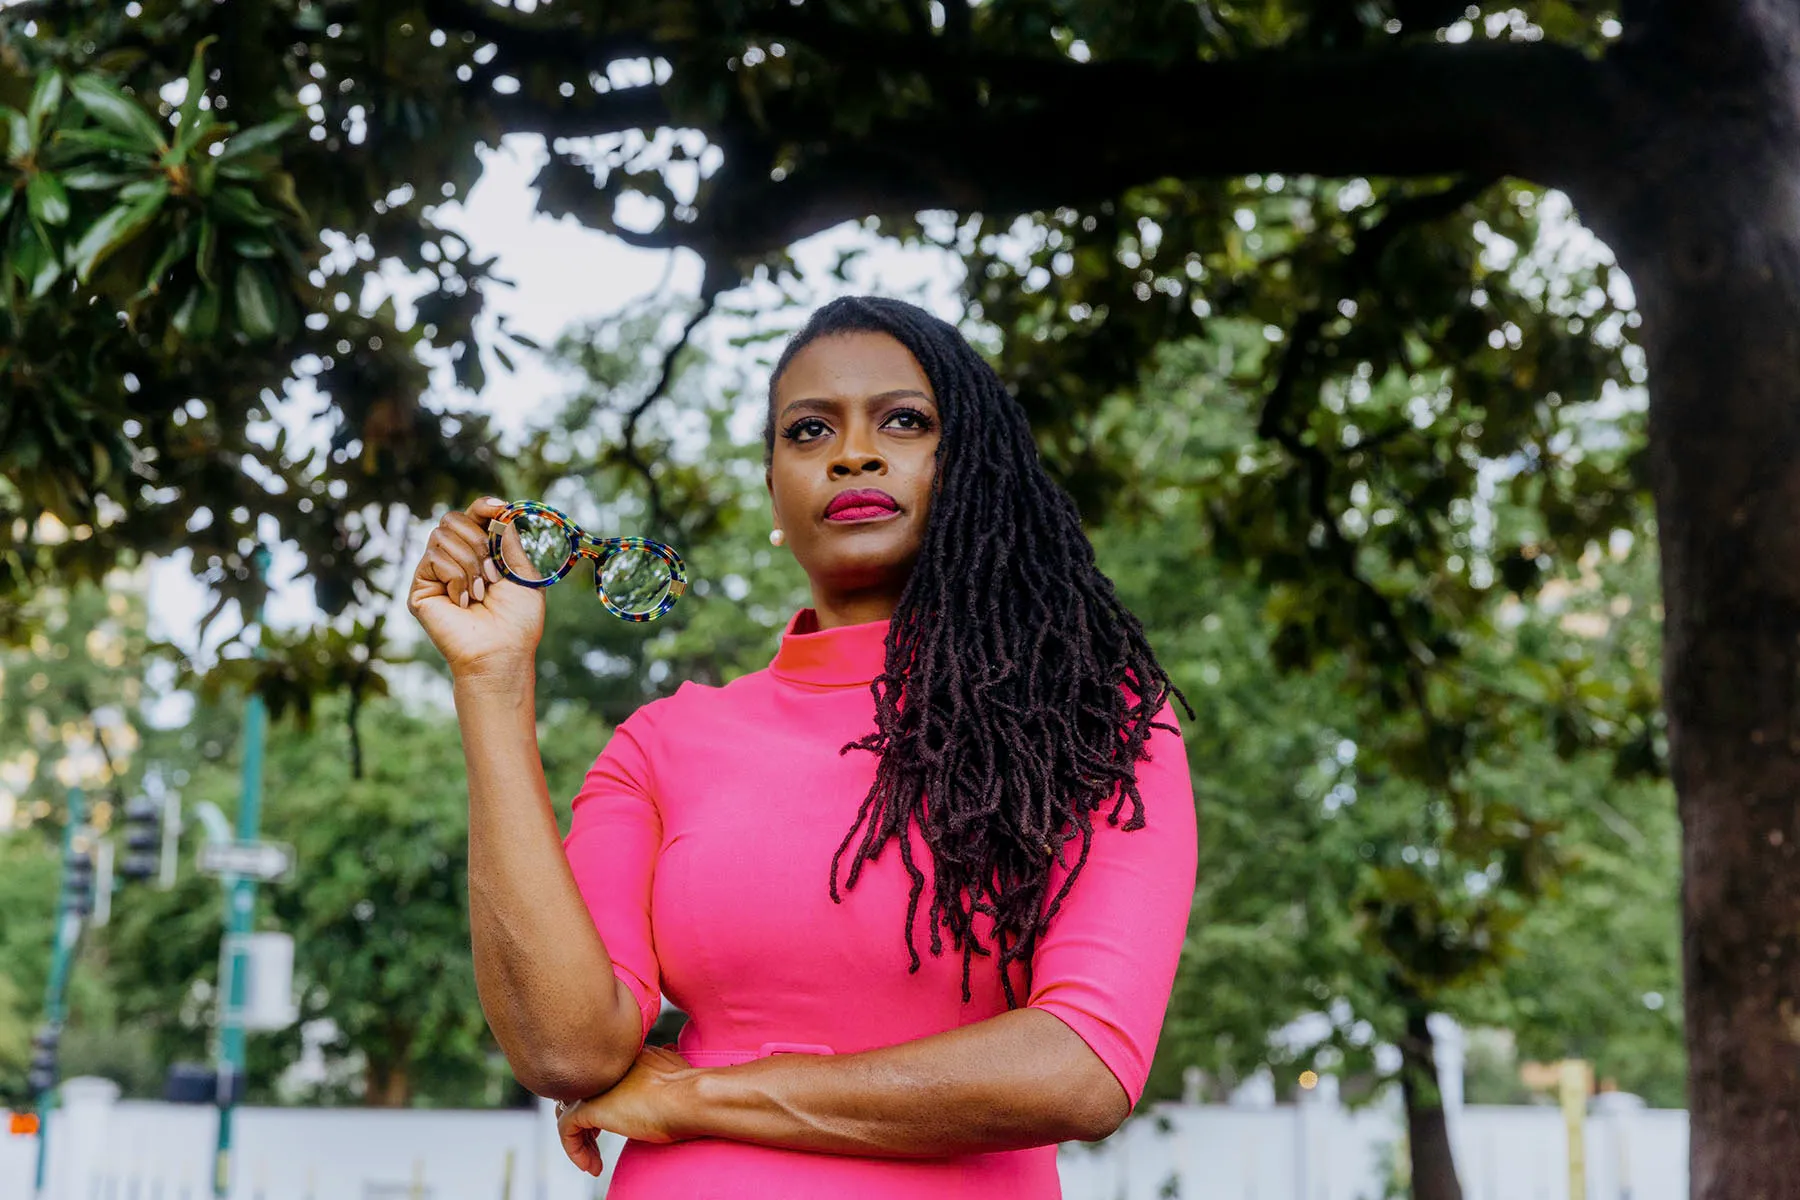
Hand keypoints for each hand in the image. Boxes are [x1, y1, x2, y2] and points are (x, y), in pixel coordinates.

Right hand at [407, 497, 544, 681]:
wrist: (501, 651)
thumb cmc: (517, 620)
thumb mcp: (522, 572)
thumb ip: (508, 539)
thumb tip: (499, 511)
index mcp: (480, 553)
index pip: (473, 516)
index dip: (482, 506)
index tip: (498, 507)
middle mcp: (454, 558)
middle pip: (453, 519)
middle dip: (478, 541)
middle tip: (494, 575)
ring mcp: (435, 572)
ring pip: (442, 536)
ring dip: (470, 564)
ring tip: (480, 593)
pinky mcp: (421, 587)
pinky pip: (433, 558)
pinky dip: (455, 577)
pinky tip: (463, 602)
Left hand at [556, 1044, 698, 1175]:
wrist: (687, 1097)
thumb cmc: (688, 1089)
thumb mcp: (673, 1066)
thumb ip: (662, 1062)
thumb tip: (670, 1053)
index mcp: (621, 1055)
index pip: (598, 1077)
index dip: (601, 1100)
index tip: (612, 1121)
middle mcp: (602, 1067)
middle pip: (578, 1092)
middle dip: (585, 1120)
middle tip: (597, 1141)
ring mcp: (593, 1086)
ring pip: (568, 1111)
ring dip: (581, 1141)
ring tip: (594, 1161)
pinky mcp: (587, 1107)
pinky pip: (566, 1130)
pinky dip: (575, 1151)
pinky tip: (592, 1166)